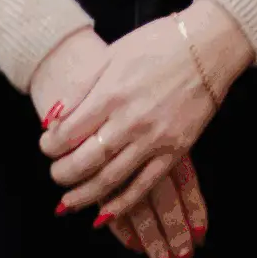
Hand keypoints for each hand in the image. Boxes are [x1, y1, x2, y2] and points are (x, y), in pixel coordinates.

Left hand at [33, 10, 232, 257]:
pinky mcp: (175, 150)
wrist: (209, 45)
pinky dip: (122, 204)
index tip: (47, 147)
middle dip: (62, 174)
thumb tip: (52, 119)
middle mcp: (129, 121)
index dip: (50, 147)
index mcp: (110, 94)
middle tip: (56, 174)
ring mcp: (154, 139)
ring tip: (68, 202)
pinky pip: (144, 185)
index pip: (67, 134)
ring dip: (84, 196)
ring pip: (110, 180)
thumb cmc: (159, 43)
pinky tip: (104, 213)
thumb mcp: (112, 54)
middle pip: (84, 162)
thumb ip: (81, 88)